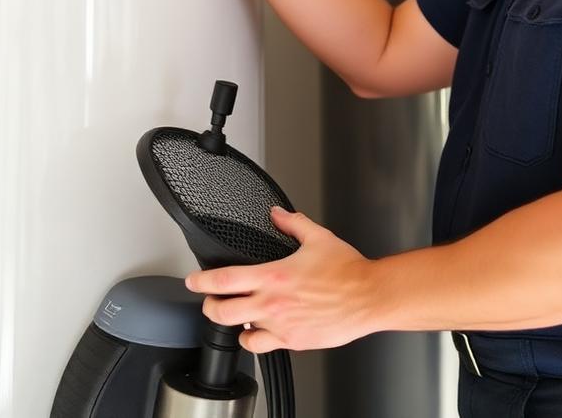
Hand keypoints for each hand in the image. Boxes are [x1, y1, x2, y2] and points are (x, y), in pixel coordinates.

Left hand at [185, 207, 379, 353]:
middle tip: (209, 301)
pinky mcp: (292, 342)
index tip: (193, 281)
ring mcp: (280, 326)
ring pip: (239, 331)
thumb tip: (277, 214)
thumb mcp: (318, 237)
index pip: (225, 280)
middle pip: (222, 311)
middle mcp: (272, 304)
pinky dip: (253, 339)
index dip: (202, 281)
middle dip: (209, 306)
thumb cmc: (347, 271)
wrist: (368, 297)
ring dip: (233, 322)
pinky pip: (261, 347)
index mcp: (274, 276)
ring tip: (234, 316)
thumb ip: (293, 223)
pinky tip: (257, 332)